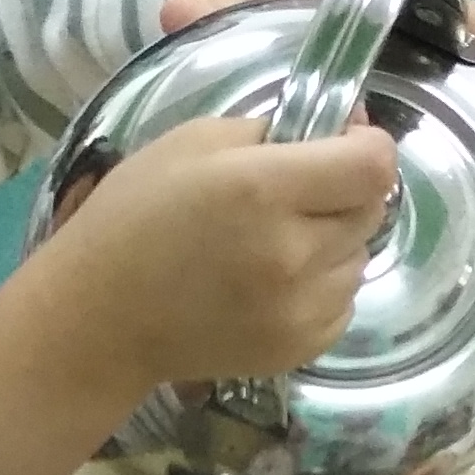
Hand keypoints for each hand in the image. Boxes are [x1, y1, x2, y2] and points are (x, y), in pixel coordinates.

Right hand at [48, 108, 399, 391]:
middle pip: (372, 208)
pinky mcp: (299, 349)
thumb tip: (348, 125)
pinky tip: (275, 280)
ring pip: (360, 257)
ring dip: (335, 241)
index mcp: (262, 190)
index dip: (367, 144)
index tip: (341, 142)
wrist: (101, 318)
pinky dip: (322, 286)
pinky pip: (343, 302)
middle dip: (346, 191)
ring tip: (278, 240)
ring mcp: (299, 309)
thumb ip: (275, 128)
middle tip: (298, 191)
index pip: (374, 164)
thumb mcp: (193, 142)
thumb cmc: (135, 216)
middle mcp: (292, 253)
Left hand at [160, 0, 474, 82]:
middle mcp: (382, 22)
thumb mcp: (233, 15)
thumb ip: (210, 15)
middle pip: (450, 29)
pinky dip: (450, 121)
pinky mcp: (383, 91)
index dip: (469, 18)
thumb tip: (172, 13)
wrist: (240, 26)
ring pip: (443, 68)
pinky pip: (423, 102)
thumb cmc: (247, 17)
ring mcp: (388, 56)